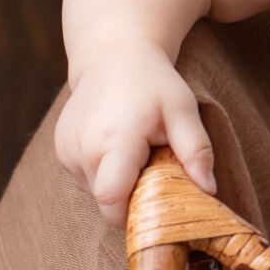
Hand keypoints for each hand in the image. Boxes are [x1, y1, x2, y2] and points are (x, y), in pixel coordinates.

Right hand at [53, 37, 218, 226]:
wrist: (111, 55)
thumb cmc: (152, 82)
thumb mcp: (182, 109)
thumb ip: (197, 150)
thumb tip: (209, 190)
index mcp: (114, 141)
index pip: (112, 200)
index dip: (135, 214)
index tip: (158, 207)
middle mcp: (83, 149)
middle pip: (108, 203)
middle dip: (134, 199)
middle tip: (157, 172)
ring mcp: (67, 151)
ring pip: (97, 194)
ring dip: (120, 185)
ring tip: (137, 153)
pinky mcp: (61, 151)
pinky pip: (86, 180)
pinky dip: (105, 174)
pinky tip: (118, 148)